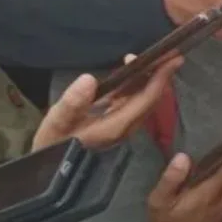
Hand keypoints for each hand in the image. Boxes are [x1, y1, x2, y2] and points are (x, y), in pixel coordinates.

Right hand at [32, 55, 182, 151]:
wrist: (47, 169)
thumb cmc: (51, 145)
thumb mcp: (56, 124)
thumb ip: (72, 103)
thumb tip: (89, 79)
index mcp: (117, 127)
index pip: (147, 99)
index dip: (161, 78)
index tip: (174, 58)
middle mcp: (126, 127)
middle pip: (151, 98)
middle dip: (160, 74)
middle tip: (167, 52)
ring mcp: (121, 126)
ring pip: (142, 100)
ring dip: (146, 78)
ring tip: (143, 57)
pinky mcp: (114, 124)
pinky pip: (131, 102)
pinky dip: (134, 85)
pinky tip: (128, 73)